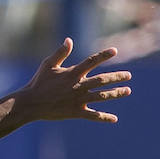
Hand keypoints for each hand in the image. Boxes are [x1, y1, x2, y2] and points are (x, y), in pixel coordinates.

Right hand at [16, 38, 131, 122]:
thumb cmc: (38, 82)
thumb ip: (60, 53)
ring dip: (116, 93)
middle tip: (128, 75)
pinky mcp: (76, 112)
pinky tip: (114, 119)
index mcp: (73, 73)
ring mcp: (79, 99)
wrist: (31, 103)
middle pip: (103, 80)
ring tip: (127, 91)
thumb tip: (69, 40)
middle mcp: (79, 85)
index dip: (104, 55)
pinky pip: (93, 115)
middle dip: (117, 77)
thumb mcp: (48, 65)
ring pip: (102, 96)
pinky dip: (104, 117)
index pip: (92, 61)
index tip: (115, 51)